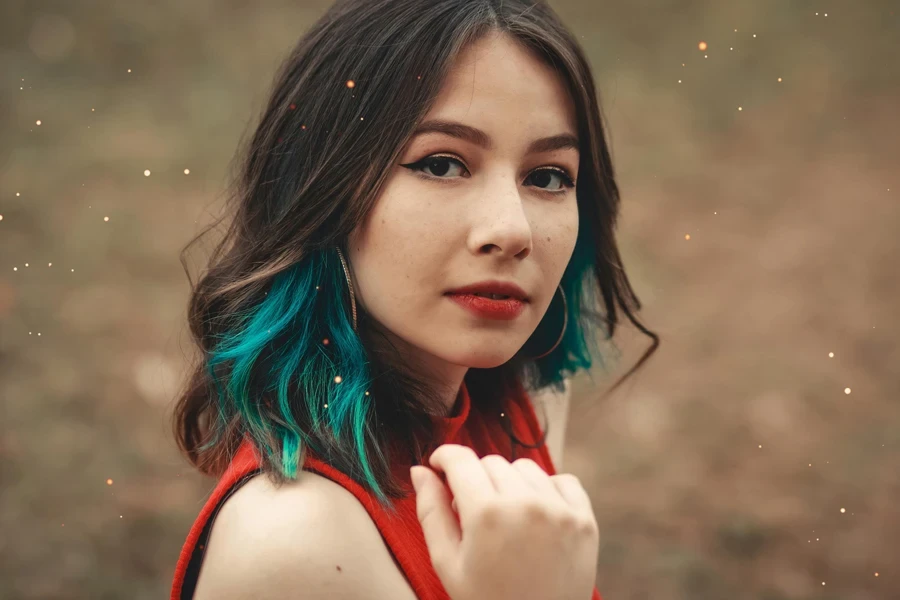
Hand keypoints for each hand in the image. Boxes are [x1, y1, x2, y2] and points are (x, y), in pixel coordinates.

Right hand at [411, 444, 598, 599]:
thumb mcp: (447, 562)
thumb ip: (431, 511)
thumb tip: (420, 470)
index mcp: (486, 514)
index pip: (460, 459)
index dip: (445, 457)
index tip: (441, 466)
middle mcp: (525, 504)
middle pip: (490, 462)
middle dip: (476, 480)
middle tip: (475, 512)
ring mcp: (559, 510)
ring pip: (525, 468)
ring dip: (511, 484)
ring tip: (507, 517)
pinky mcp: (584, 519)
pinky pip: (562, 480)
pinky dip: (547, 490)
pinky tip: (536, 516)